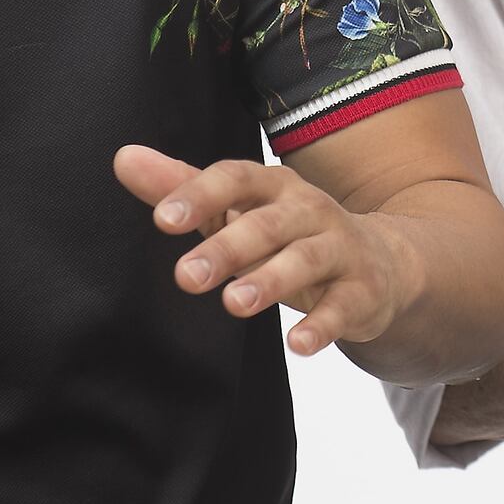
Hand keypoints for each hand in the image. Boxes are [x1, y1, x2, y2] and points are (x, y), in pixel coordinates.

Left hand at [115, 144, 412, 358]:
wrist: (380, 262)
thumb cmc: (289, 232)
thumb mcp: (239, 208)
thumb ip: (183, 187)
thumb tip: (124, 159)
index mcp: (274, 185)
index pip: (236, 179)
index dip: (200, 195)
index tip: (162, 219)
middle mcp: (311, 209)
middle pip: (269, 223)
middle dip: (228, 248)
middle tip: (185, 276)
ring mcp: (341, 249)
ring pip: (306, 260)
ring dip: (271, 281)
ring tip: (234, 303)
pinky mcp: (362, 291)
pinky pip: (343, 307)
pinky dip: (322, 325)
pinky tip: (296, 345)